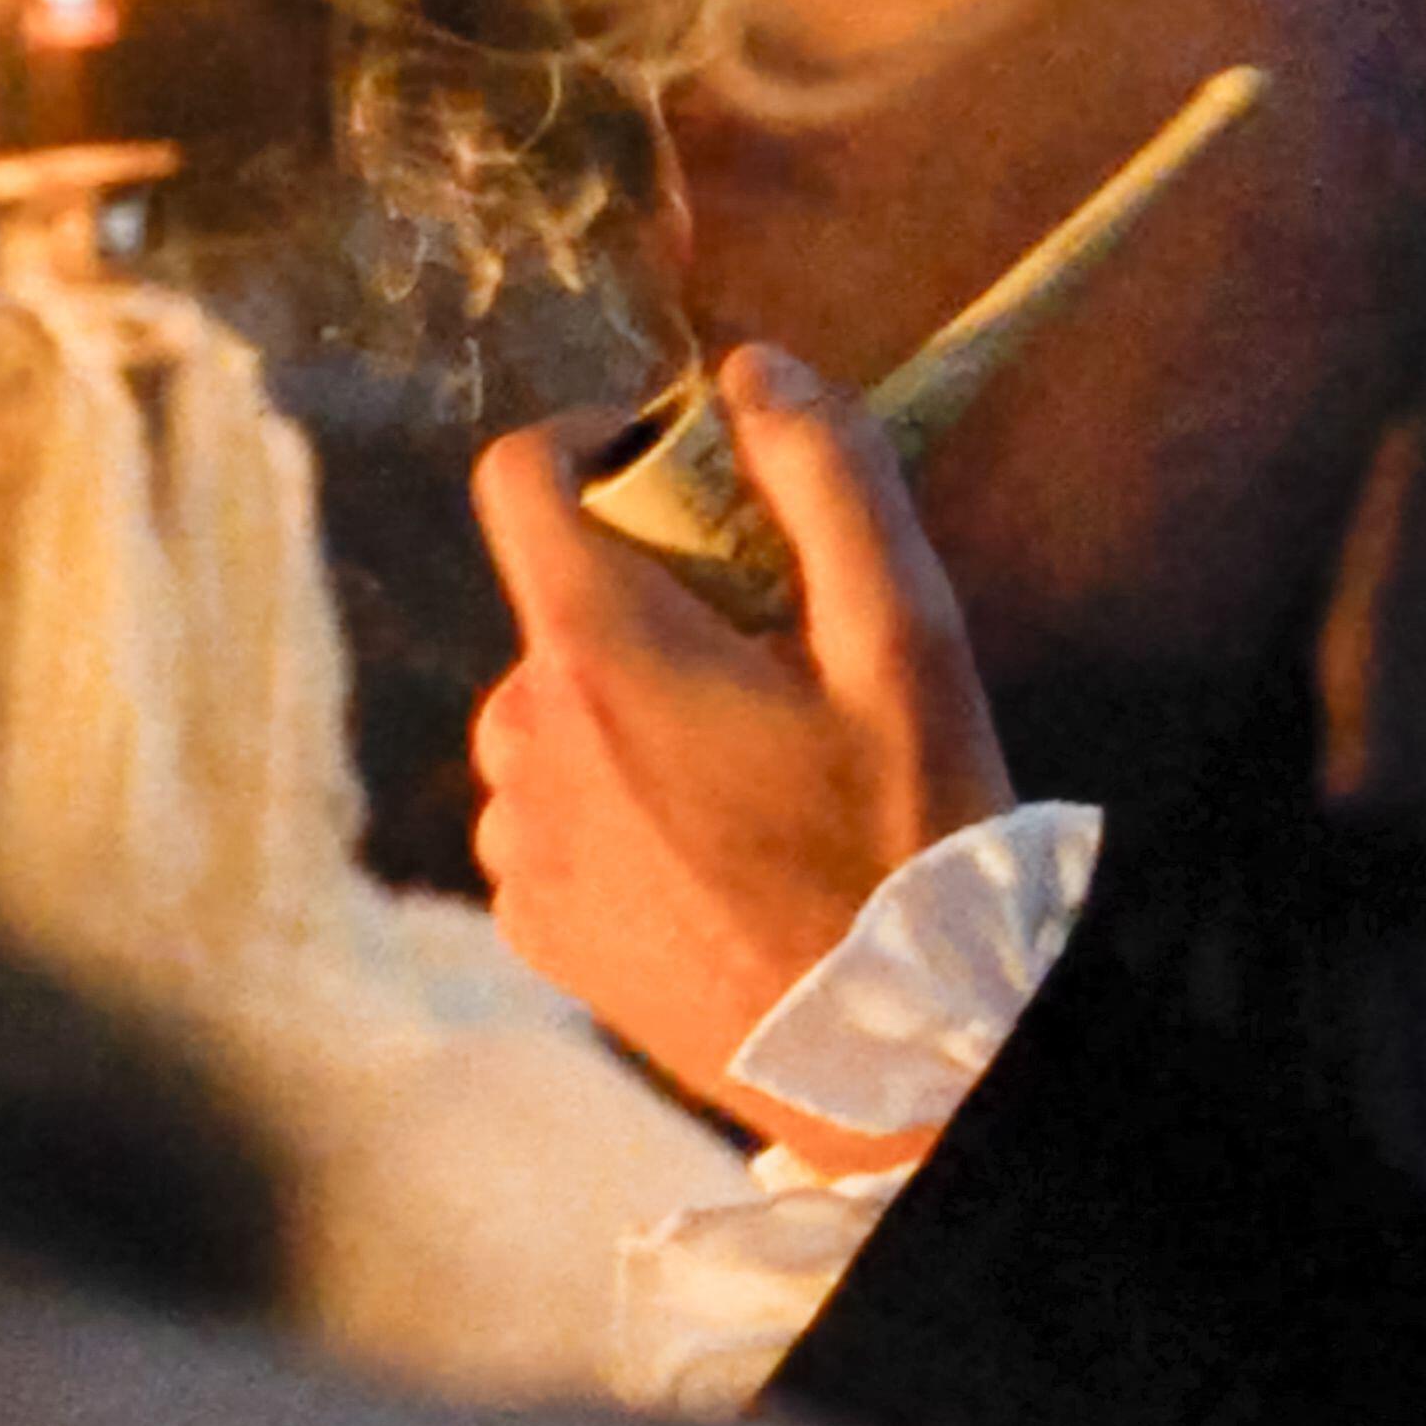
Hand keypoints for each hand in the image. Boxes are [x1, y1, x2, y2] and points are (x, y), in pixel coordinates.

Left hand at [470, 344, 1014, 1167]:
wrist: (898, 1056)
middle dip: (649, 601)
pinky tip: (716, 854)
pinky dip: (612, 808)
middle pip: (555, 606)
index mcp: (599, 652)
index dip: (587, 443)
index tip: (667, 467)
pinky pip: (549, 820)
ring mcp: (520, 847)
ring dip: (625, 711)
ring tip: (750, 773)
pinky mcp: (534, 930)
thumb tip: (753, 368)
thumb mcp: (905, 637)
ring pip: (548, 718)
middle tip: (770, 656)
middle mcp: (524, 744)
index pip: (515, 479)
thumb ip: (826, 476)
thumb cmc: (909, 838)